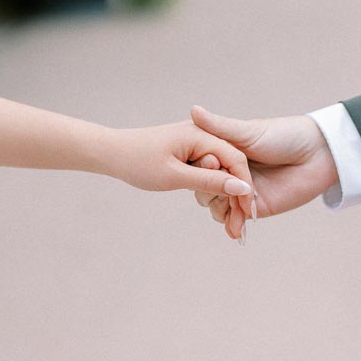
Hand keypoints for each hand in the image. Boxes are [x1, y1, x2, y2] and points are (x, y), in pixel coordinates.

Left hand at [107, 121, 254, 226]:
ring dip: (226, 194)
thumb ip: (210, 181)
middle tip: (240, 226)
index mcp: (201, 135)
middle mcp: (203, 134)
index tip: (248, 212)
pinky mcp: (189, 151)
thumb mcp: (175, 176)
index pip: (236, 160)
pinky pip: (210, 170)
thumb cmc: (138, 162)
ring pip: (222, 170)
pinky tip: (217, 205)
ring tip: (230, 222)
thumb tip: (241, 188)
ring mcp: (196, 142)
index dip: (244, 187)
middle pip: (232, 166)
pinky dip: (214, 187)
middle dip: (237, 195)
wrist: (112, 152)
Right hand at [189, 106, 338, 236]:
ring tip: (231, 202)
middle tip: (222, 183)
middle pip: (203, 186)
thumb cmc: (284, 135)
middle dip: (209, 188)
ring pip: (215, 205)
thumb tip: (193, 110)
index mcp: (223, 151)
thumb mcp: (248, 131)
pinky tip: (235, 230)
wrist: (317, 154)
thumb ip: (220, 127)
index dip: (201, 165)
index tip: (210, 161)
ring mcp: (239, 191)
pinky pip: (234, 219)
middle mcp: (228, 171)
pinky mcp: (253, 208)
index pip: (199, 163)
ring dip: (220, 206)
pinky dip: (232, 225)